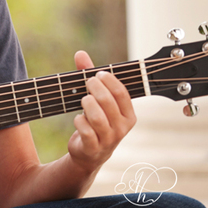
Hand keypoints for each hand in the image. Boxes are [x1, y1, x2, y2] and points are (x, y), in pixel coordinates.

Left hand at [67, 51, 135, 173]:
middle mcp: (121, 128)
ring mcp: (108, 139)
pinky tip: (78, 118)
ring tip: (83, 99)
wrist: (89, 153)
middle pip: (107, 102)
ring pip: (97, 117)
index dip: (109, 80)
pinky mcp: (93, 148)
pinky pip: (86, 131)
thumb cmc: (95, 120)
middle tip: (88, 82)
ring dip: (87, 104)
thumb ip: (88, 75)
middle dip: (95, 88)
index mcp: (128, 115)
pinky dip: (79, 121)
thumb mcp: (95, 98)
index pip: (122, 93)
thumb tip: (80, 53)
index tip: (98, 74)